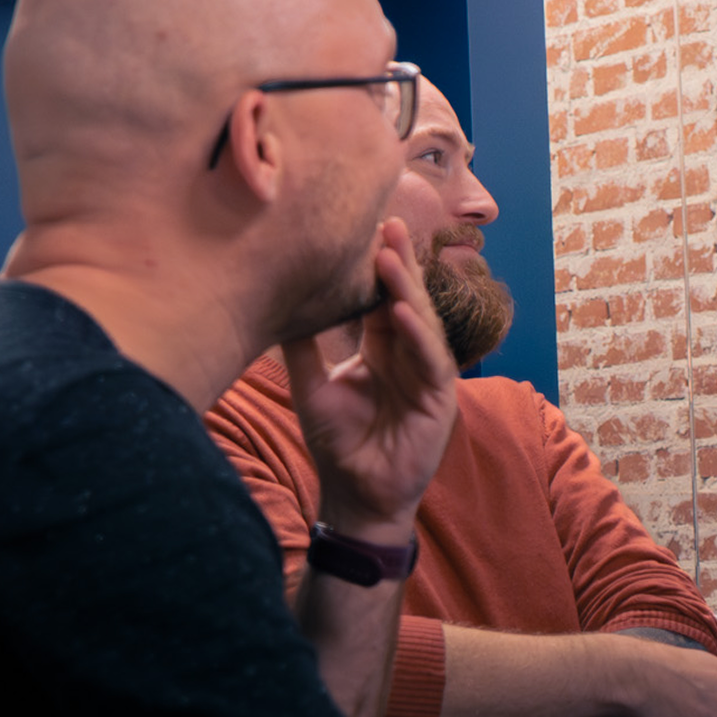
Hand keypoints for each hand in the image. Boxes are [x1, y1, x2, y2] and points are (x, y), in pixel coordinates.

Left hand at [285, 218, 457, 539]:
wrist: (354, 493)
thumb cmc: (337, 443)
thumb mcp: (311, 386)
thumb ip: (301, 347)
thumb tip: (276, 302)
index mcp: (382, 348)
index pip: (382, 298)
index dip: (377, 266)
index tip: (366, 228)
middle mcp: (408, 355)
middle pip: (406, 299)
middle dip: (399, 263)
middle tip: (388, 223)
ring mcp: (427, 375)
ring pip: (421, 322)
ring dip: (407, 290)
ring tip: (390, 258)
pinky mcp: (439, 398)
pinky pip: (430, 360)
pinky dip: (416, 334)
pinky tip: (400, 311)